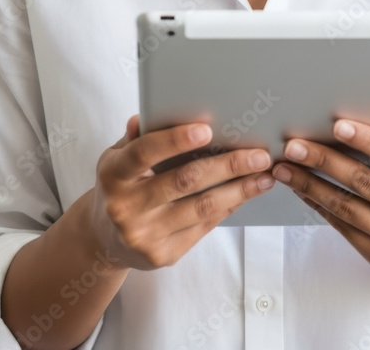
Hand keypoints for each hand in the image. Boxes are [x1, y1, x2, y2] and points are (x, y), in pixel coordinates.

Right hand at [84, 114, 275, 270]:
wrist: (105, 239)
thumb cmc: (120, 185)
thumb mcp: (117, 157)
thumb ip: (137, 137)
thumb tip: (152, 113)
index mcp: (113, 175)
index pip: (144, 152)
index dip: (175, 140)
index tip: (207, 129)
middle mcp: (126, 208)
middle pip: (184, 181)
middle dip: (227, 166)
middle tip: (258, 154)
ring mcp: (144, 235)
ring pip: (201, 207)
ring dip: (239, 190)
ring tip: (265, 175)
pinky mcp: (162, 255)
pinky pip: (204, 227)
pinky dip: (229, 207)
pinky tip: (247, 193)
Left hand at [270, 114, 369, 278]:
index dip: (366, 139)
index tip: (337, 125)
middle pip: (363, 181)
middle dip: (324, 160)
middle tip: (294, 145)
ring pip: (346, 206)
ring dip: (310, 184)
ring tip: (285, 167)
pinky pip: (343, 227)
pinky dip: (319, 206)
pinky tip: (302, 188)